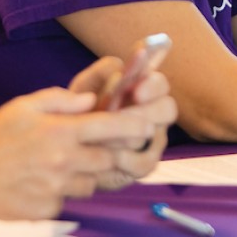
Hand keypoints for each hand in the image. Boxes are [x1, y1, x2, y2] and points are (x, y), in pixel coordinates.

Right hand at [0, 86, 154, 218]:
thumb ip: (62, 100)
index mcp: (60, 132)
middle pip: (109, 160)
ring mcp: (55, 189)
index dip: (135, 126)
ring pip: (90, 183)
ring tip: (56, 165)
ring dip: (83, 175)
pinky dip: (60, 192)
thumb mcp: (24, 107)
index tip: (147, 125)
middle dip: (107, 154)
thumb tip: (92, 101)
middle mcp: (62, 162)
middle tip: (91, 147)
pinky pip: (66, 201)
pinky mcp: (47, 210)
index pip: (113, 128)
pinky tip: (37, 182)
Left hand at [70, 57, 176, 190]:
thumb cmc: (80, 108)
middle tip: (122, 116)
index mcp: (143, 89)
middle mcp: (154, 113)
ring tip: (106, 138)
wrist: (68, 144)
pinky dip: (127, 160)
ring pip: (155, 137)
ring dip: (129, 136)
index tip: (136, 91)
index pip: (160, 83)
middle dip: (148, 112)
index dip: (152, 86)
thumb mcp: (85, 87)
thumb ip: (101, 73)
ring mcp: (153, 139)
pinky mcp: (145, 164)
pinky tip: (111, 158)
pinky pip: (146, 163)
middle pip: (168, 108)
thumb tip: (119, 72)